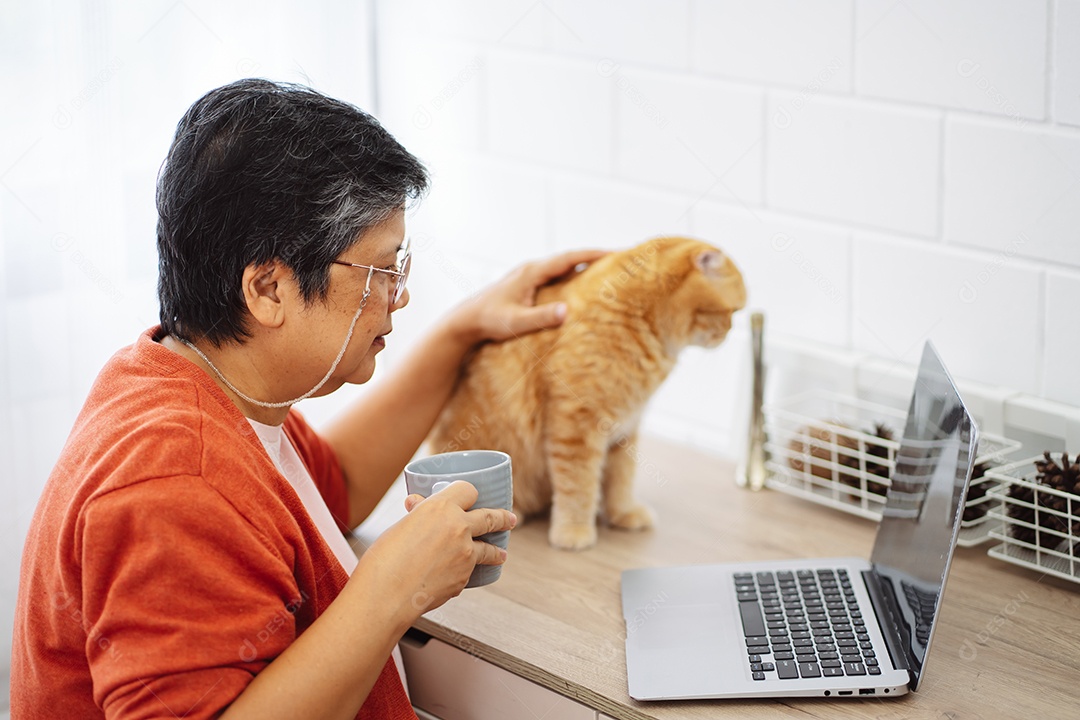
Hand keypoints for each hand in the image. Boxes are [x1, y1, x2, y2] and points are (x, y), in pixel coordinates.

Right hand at [359, 482, 516, 618]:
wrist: (386, 595)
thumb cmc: (384, 559)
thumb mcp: (399, 528)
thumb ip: (416, 516)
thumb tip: (417, 505)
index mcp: (440, 507)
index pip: (468, 490)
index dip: (469, 493)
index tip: (473, 496)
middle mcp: (459, 527)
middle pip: (490, 517)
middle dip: (503, 518)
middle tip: (510, 520)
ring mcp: (465, 554)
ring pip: (489, 548)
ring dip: (496, 551)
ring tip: (501, 554)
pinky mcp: (464, 578)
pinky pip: (470, 571)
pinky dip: (467, 571)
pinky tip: (461, 575)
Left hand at [448, 248, 607, 344]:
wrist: (465, 321)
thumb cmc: (488, 322)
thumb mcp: (515, 322)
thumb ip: (540, 318)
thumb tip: (567, 312)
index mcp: (532, 271)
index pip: (570, 258)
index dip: (595, 254)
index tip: (618, 252)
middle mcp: (533, 269)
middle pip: (572, 258)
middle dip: (598, 257)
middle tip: (624, 259)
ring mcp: (531, 276)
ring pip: (566, 267)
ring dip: (587, 267)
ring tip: (613, 271)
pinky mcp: (530, 286)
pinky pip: (559, 277)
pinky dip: (576, 277)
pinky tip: (587, 288)